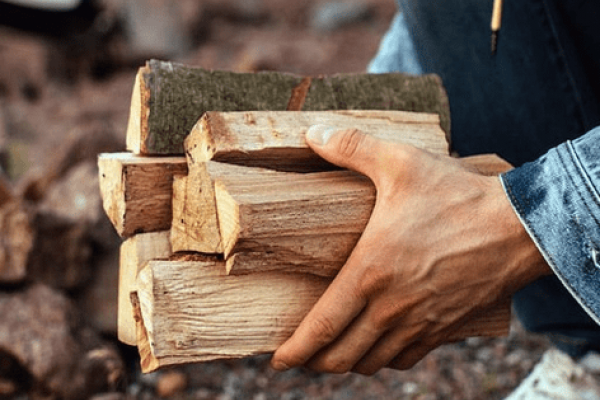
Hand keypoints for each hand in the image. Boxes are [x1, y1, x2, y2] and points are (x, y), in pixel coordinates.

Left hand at [271, 126, 550, 374]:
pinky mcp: (444, 327)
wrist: (519, 228)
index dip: (296, 349)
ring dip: (349, 362)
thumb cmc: (457, 196)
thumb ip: (351, 147)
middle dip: (316, 362)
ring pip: (373, 362)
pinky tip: (380, 347)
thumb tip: (311, 132)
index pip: (323, 326)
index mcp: (370, 273)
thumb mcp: (399, 161)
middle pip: (342, 356)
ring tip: (335, 353)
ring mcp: (420, 323)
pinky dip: (386, 360)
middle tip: (302, 356)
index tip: (278, 361)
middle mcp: (391, 307)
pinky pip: (406, 359)